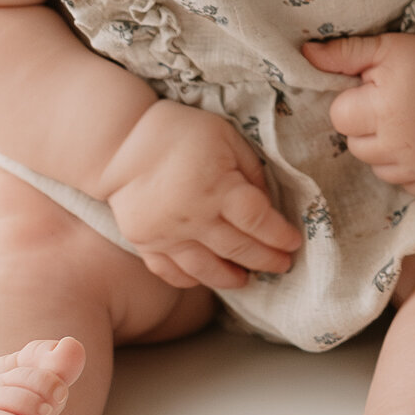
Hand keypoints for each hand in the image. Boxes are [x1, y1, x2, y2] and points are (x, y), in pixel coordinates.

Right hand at [95, 97, 303, 292]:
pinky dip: (191, 280)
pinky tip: (206, 278)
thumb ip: (251, 172)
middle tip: (282, 265)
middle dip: (266, 260)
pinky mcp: (145, 243)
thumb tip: (267, 205)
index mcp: (218, 188)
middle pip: (238, 249)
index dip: (279, 235)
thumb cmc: (181, 133)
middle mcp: (194, 217)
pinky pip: (171, 272)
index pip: (258, 221)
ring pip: (206, 270)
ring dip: (232, 279)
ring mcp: (167, 235)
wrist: (121, 142)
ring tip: (247, 280)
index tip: (293, 243)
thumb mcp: (227, 139)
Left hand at [302, 27, 414, 195]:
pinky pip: (404, 185)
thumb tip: (304, 54)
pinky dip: (406, 170)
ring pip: (377, 168)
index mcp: (383, 107)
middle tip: (391, 107)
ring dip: (384, 151)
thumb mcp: (384, 48)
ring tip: (405, 125)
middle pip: (355, 147)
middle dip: (366, 128)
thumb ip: (343, 53)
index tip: (373, 92)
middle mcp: (399, 141)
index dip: (353, 103)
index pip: (339, 118)